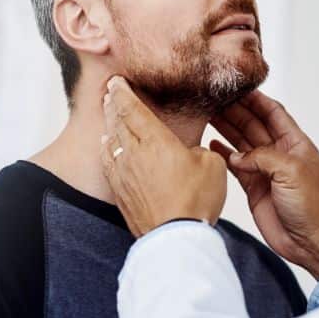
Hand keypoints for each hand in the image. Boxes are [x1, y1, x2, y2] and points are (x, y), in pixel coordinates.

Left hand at [100, 77, 227, 236]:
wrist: (175, 237)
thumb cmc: (196, 200)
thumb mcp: (212, 165)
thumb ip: (198, 150)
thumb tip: (189, 153)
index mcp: (156, 140)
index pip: (133, 109)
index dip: (123, 92)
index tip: (117, 81)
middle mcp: (134, 153)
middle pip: (118, 121)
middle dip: (113, 104)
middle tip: (109, 92)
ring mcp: (123, 173)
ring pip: (111, 141)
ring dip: (109, 124)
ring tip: (108, 115)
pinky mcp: (120, 191)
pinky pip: (108, 162)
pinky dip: (106, 149)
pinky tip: (107, 146)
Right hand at [211, 91, 318, 278]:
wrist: (311, 241)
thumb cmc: (313, 207)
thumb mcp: (291, 173)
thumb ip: (263, 157)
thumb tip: (237, 155)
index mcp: (296, 144)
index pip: (274, 113)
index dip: (256, 100)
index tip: (237, 87)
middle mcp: (280, 154)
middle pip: (254, 125)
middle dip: (235, 111)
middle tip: (213, 99)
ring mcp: (266, 170)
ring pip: (242, 143)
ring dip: (226, 129)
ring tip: (206, 115)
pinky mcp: (254, 187)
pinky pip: (236, 165)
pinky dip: (223, 154)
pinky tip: (211, 143)